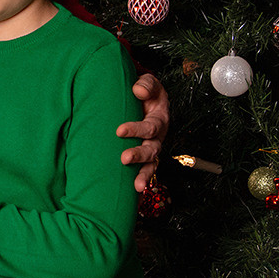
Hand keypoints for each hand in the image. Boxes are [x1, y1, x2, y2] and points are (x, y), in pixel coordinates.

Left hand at [118, 73, 170, 191]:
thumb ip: (146, 85)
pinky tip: (136, 193)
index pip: (150, 127)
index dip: (136, 130)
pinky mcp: (145, 157)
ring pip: (151, 164)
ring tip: (137, 187)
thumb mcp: (148, 84)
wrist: (144, 99)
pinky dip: (143, 181)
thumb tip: (138, 91)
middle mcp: (158, 137)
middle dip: (138, 155)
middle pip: (152, 149)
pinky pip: (147, 171)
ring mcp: (152, 148)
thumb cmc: (145, 92)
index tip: (119, 131)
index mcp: (159, 119)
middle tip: (124, 158)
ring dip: (144, 175)